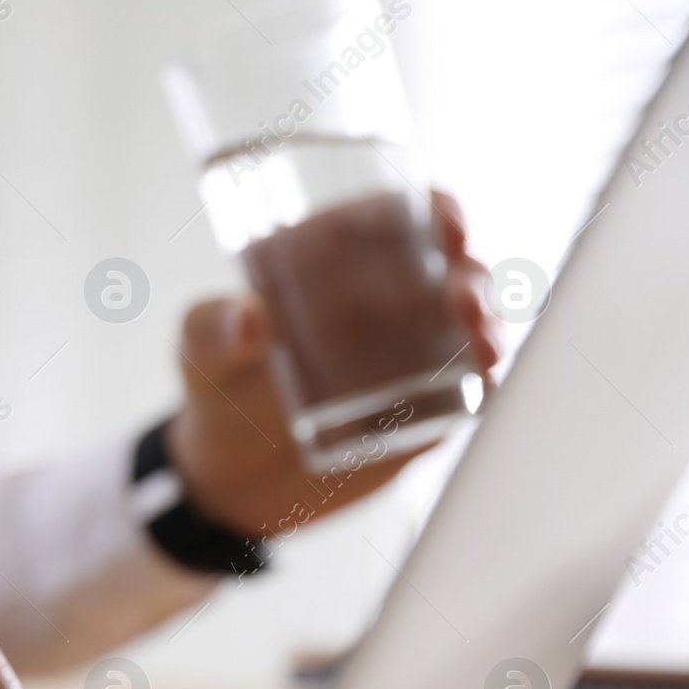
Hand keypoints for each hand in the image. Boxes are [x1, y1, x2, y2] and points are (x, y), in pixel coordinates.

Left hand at [165, 191, 501, 537]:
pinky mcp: (425, 401)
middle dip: (471, 276)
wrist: (235, 478)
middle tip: (463, 302)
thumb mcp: (200, 354)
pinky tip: (484, 383)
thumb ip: (212, 331)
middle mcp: (381, 295)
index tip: (449, 225)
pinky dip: (485, 380)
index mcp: (332, 258)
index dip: (434, 210)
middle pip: (449, 266)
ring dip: (488, 325)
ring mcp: (410, 347)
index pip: (396, 215)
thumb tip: (246, 316)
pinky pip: (470, 385)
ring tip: (481, 346)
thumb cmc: (217, 390)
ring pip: (471, 322)